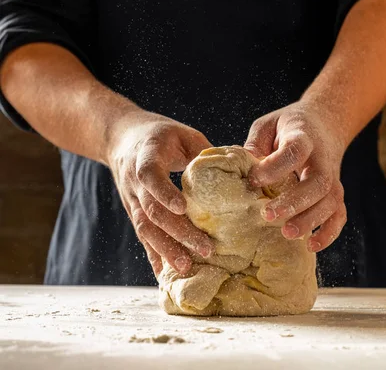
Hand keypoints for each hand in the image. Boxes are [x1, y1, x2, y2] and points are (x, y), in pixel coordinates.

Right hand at [106, 109, 214, 276]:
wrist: (120, 137)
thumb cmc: (161, 135)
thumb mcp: (183, 134)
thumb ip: (204, 152)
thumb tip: (240, 170)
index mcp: (146, 157)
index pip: (150, 176)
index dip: (164, 192)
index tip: (183, 207)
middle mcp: (134, 182)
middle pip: (152, 211)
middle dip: (178, 231)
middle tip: (205, 248)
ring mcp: (131, 200)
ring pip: (145, 229)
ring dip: (165, 249)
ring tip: (186, 267)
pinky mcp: (133, 213)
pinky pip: (142, 237)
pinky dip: (153, 256)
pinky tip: (165, 275)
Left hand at [244, 102, 347, 252]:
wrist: (325, 124)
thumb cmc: (288, 128)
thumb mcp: (267, 126)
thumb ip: (254, 146)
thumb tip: (238, 172)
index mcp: (303, 137)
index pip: (295, 151)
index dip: (275, 166)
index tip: (255, 179)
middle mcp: (322, 160)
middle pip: (317, 182)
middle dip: (295, 201)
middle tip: (268, 214)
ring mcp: (333, 178)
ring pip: (330, 201)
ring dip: (310, 220)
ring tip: (287, 233)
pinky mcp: (335, 194)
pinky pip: (339, 216)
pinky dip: (328, 233)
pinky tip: (310, 246)